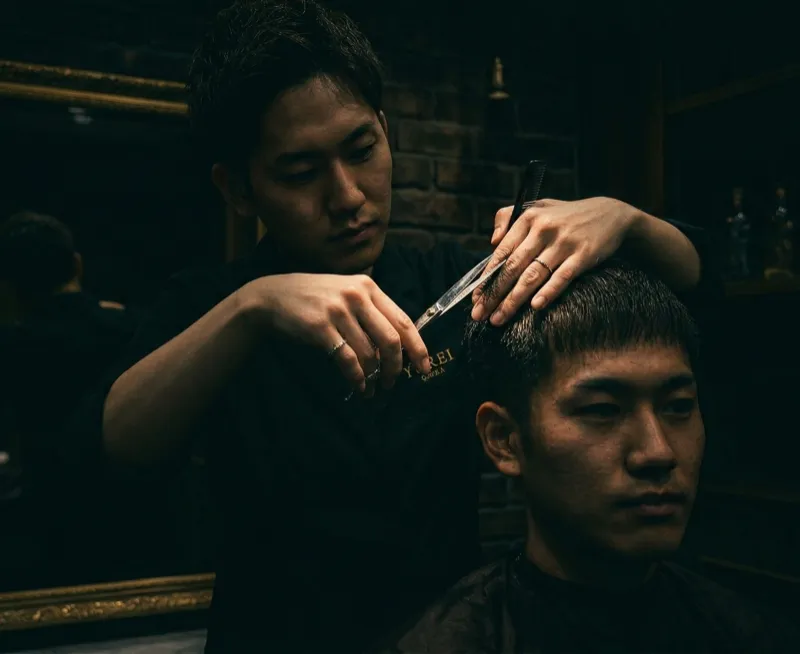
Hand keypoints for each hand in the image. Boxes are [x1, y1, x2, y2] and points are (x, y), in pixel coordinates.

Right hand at [246, 274, 430, 395]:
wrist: (272, 296)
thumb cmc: (314, 299)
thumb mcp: (346, 293)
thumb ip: (372, 312)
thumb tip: (399, 346)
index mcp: (368, 287)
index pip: (403, 320)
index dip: (417, 347)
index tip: (424, 367)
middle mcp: (356, 296)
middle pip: (391, 339)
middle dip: (396, 367)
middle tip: (392, 383)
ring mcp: (338, 311)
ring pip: (369, 353)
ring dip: (374, 377)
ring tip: (372, 389)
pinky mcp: (320, 327)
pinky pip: (347, 359)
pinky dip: (356, 377)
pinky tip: (358, 386)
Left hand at [472, 197, 637, 324]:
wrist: (612, 214)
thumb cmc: (567, 216)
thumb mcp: (539, 207)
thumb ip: (510, 218)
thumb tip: (492, 242)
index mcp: (529, 218)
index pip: (501, 252)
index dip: (487, 278)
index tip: (475, 298)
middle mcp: (544, 229)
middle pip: (513, 267)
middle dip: (493, 294)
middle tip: (480, 315)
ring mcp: (564, 242)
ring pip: (532, 275)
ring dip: (513, 300)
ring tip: (499, 319)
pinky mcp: (584, 255)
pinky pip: (562, 277)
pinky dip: (548, 292)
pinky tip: (534, 307)